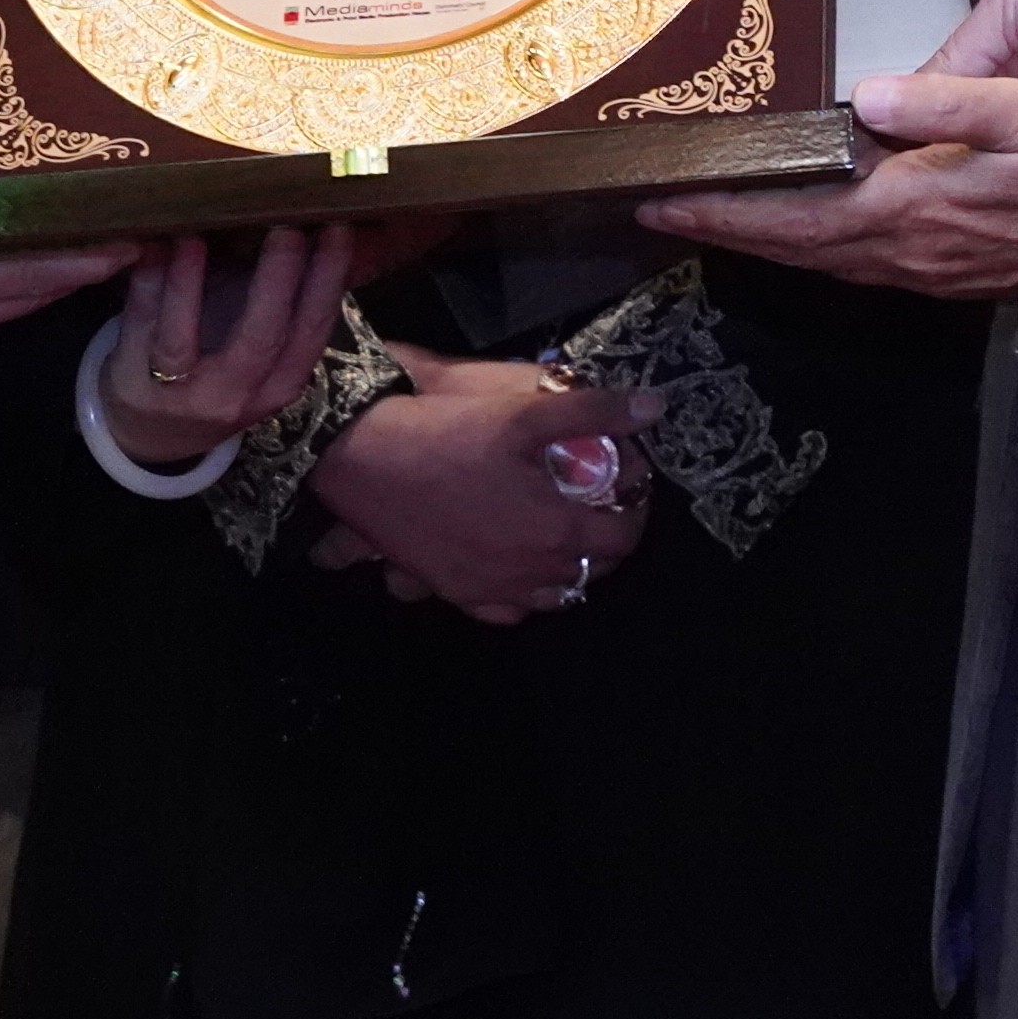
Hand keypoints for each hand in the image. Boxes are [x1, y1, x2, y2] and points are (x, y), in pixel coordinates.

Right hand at [0, 142, 128, 354]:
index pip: (39, 269)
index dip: (95, 255)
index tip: (143, 236)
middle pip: (32, 296)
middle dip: (85, 269)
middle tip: (134, 238)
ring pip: (4, 310)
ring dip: (47, 281)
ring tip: (91, 247)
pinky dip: (5, 289)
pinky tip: (16, 262)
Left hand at [88, 223, 369, 472]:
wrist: (155, 435)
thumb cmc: (223, 372)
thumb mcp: (265, 349)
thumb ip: (295, 297)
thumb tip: (347, 232)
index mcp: (279, 383)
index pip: (311, 331)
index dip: (327, 281)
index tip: (339, 228)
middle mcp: (235, 395)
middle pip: (260, 338)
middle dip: (276, 279)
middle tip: (286, 226)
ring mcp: (179, 395)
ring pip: (181, 339)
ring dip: (187, 284)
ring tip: (196, 235)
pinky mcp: (133, 383)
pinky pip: (138, 330)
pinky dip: (146, 287)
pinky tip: (151, 247)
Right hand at [307, 355, 665, 619]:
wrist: (362, 457)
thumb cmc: (447, 431)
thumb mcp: (525, 410)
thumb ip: (595, 411)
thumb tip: (655, 408)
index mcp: (555, 529)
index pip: (622, 537)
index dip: (635, 510)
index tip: (630, 486)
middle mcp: (528, 571)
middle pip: (593, 570)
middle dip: (605, 539)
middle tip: (599, 503)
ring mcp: (489, 588)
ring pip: (551, 596)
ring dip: (567, 569)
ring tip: (563, 534)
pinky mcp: (453, 591)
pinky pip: (502, 610)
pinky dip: (520, 593)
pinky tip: (518, 567)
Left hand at [645, 71, 1017, 298]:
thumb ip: (945, 102)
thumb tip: (867, 99)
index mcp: (917, 211)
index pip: (796, 217)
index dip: (725, 213)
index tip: (666, 203)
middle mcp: (914, 253)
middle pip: (797, 248)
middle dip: (728, 232)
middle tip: (666, 215)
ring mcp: (935, 271)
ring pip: (828, 262)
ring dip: (771, 244)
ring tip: (724, 221)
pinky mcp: (956, 275)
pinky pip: (865, 267)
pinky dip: (820, 250)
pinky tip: (816, 234)